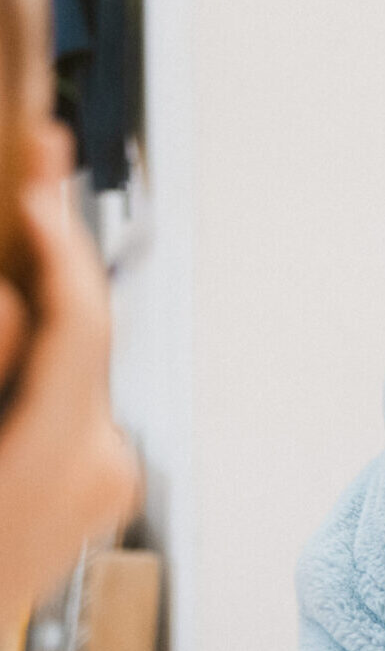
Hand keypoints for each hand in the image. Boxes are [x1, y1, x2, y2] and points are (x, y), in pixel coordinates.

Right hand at [0, 120, 140, 616]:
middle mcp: (105, 466)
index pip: (81, 328)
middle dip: (58, 252)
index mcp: (67, 458)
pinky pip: (70, 395)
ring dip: (51, 298)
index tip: (36, 178)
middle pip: (88, 334)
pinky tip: (21, 306)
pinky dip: (47, 350)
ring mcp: (108, 480)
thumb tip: (10, 310)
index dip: (60, 245)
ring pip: (79, 361)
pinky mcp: (96, 485)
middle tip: (39, 165)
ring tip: (25, 218)